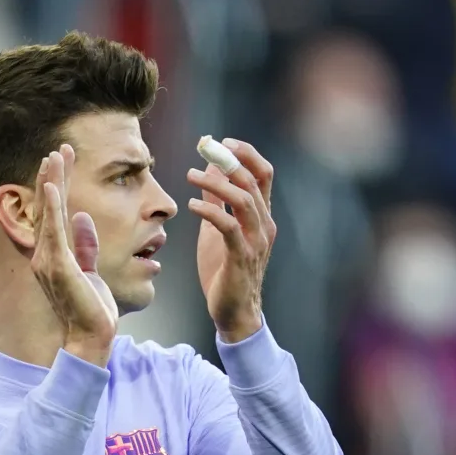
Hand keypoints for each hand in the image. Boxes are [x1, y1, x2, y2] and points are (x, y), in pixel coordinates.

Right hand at [31, 145, 117, 364]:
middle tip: (60, 148)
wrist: (92, 335)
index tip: (63, 160)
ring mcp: (49, 260)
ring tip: (54, 156)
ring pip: (49, 214)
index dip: (58, 186)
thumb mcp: (92, 270)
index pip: (56, 213)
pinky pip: (54, 231)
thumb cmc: (93, 309)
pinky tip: (53, 187)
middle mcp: (45, 255)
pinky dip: (53, 208)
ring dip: (51, 183)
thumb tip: (83, 218)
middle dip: (54, 177)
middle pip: (49, 208)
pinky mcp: (58, 266)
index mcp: (54, 255)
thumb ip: (86, 245)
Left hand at [187, 139, 275, 342]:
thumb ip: (217, 200)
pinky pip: (228, 227)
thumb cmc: (224, 270)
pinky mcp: (241, 257)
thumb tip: (211, 168)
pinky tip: (193, 205)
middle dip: (230, 161)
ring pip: (243, 200)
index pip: (263, 174)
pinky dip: (211, 211)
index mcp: (262, 216)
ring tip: (191, 175)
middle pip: (254, 182)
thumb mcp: (218, 229)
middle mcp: (264, 225)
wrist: (233, 312)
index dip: (246, 154)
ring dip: (217, 184)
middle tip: (206, 150)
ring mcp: (255, 242)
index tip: (224, 142)